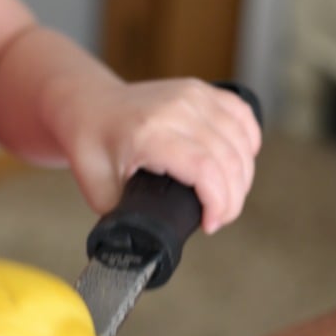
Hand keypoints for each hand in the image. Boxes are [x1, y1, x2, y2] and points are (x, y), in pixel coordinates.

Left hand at [47, 66, 261, 234]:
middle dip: (232, 199)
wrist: (87, 103)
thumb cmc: (90, 143)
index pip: (205, 169)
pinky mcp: (201, 90)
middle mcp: (176, 109)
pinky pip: (241, 114)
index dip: (219, 202)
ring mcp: (191, 95)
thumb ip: (122, 218)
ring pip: (240, 139)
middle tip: (218, 220)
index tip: (210, 225)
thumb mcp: (97, 190)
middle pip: (229, 158)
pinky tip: (241, 163)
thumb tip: (141, 246)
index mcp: (150, 134)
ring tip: (226, 200)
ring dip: (242, 175)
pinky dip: (248, 141)